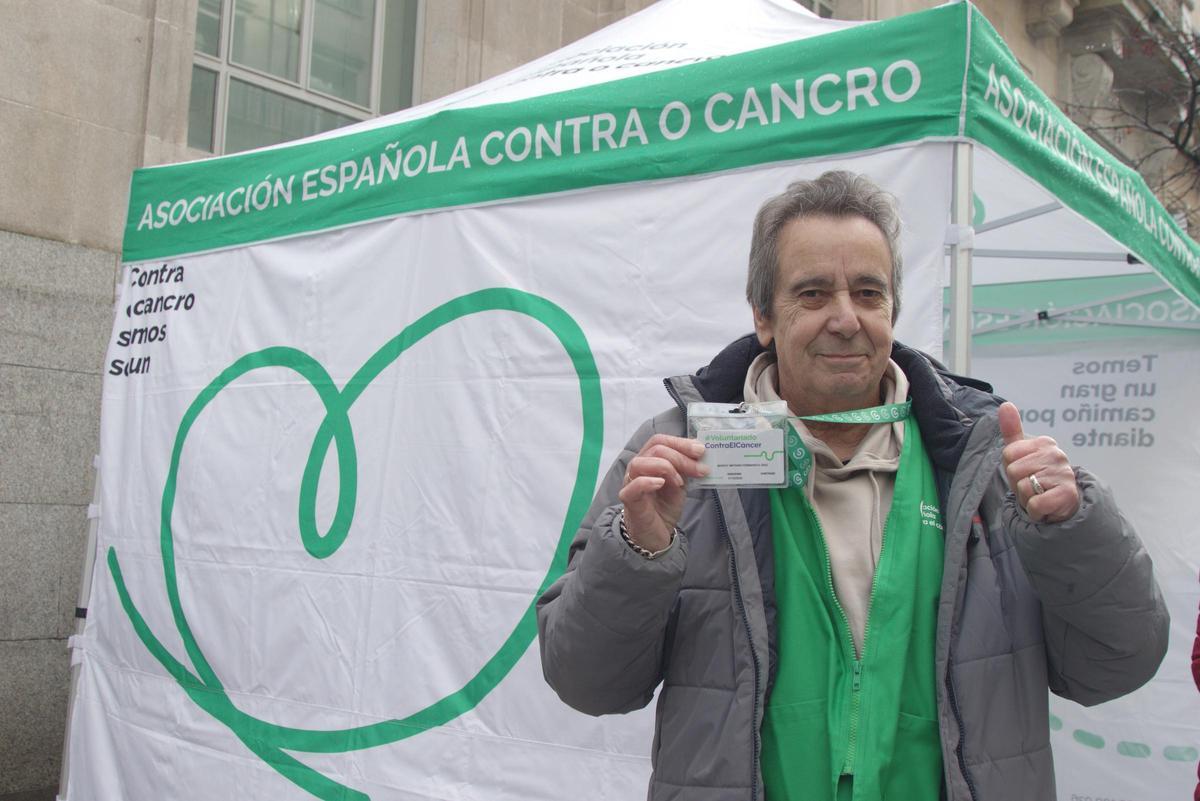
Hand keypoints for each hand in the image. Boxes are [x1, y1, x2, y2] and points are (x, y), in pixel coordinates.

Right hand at [617, 434, 708, 551]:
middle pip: (655, 449)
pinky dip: (648, 481)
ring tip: (680, 482)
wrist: (655, 534)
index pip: (660, 440)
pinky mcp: (629, 499)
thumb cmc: (665, 506)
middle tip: (700, 469)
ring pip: (641, 462)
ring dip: (666, 467)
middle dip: (681, 456)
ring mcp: (630, 482)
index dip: (681, 443)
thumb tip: (701, 452)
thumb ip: (686, 468)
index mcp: (649, 460)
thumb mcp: (680, 483)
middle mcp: (638, 467)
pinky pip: (634, 484)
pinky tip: (661, 483)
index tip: (701, 450)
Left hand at [999, 402, 1079, 523]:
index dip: (1011, 467)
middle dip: (1018, 483)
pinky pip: (1035, 504)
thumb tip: (1005, 404)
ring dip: (1027, 498)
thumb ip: (1012, 430)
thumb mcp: (1020, 454)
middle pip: (1014, 471)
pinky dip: (1035, 510)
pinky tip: (1045, 507)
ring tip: (1039, 495)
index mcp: (1044, 443)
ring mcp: (1064, 474)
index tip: (1024, 471)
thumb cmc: (1035, 477)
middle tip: (1032, 486)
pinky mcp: (1067, 495)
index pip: (1008, 454)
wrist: (1060, 504)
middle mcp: (1057, 455)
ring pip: (1023, 488)